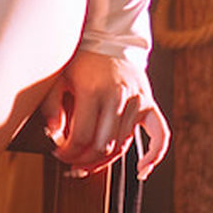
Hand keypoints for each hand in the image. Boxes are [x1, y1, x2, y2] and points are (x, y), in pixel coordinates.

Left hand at [42, 48, 169, 175]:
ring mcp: (137, 102)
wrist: (111, 42)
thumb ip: (52, 106)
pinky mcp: (150, 105)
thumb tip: (55, 135)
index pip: (82, 137)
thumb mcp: (59, 79)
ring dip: (104, 162)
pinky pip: (160, 136)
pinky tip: (142, 170)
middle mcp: (118, 97)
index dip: (68, 152)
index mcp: (93, 91)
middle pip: (102, 146)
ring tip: (87, 166)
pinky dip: (154, 156)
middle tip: (70, 161)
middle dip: (83, 160)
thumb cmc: (82, 63)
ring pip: (122, 146)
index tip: (59, 153)